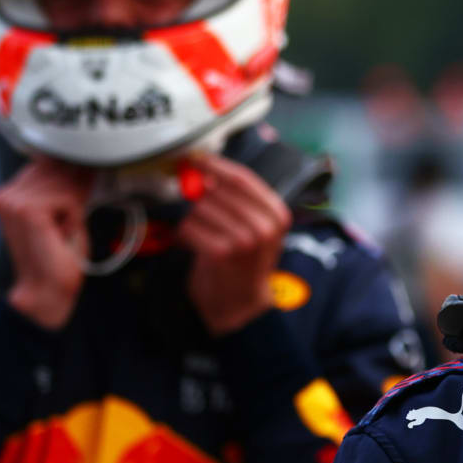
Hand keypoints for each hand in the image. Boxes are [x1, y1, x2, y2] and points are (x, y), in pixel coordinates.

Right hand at [0, 159, 94, 329]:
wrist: (47, 290)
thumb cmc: (57, 255)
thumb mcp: (64, 211)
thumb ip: (65, 185)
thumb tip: (83, 162)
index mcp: (10, 191)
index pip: (49, 162)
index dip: (71, 176)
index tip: (79, 191)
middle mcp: (6, 193)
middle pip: (58, 168)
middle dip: (74, 192)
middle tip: (66, 222)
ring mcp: (13, 200)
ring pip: (66, 182)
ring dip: (74, 208)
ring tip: (61, 230)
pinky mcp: (27, 210)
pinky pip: (70, 198)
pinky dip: (75, 217)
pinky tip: (61, 234)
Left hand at [176, 154, 291, 335]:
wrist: (240, 303)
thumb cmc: (243, 262)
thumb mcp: (254, 227)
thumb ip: (235, 199)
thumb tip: (203, 173)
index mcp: (277, 214)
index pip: (243, 179)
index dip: (216, 165)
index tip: (197, 158)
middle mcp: (265, 226)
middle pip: (218, 191)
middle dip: (200, 197)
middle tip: (200, 213)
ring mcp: (245, 240)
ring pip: (201, 208)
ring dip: (193, 220)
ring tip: (202, 236)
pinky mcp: (222, 253)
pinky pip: (190, 226)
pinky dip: (184, 234)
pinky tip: (193, 244)